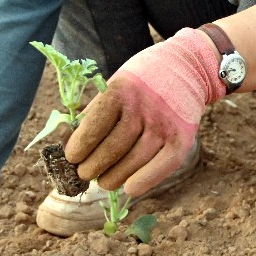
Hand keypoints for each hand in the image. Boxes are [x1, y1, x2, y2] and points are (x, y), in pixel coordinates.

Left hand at [65, 27, 222, 195]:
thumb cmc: (141, 81)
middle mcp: (144, 106)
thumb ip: (94, 112)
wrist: (187, 67)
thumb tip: (68, 143)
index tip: (71, 157)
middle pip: (112, 148)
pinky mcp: (182, 138)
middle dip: (92, 167)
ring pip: (133, 161)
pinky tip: (129, 188)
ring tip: (103, 181)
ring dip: (113, 178)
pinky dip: (143, 181)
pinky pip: (161, 166)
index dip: (79, 146)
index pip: (94, 125)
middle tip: (84, 174)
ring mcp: (165, 123)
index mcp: (122, 89)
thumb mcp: (116, 84)